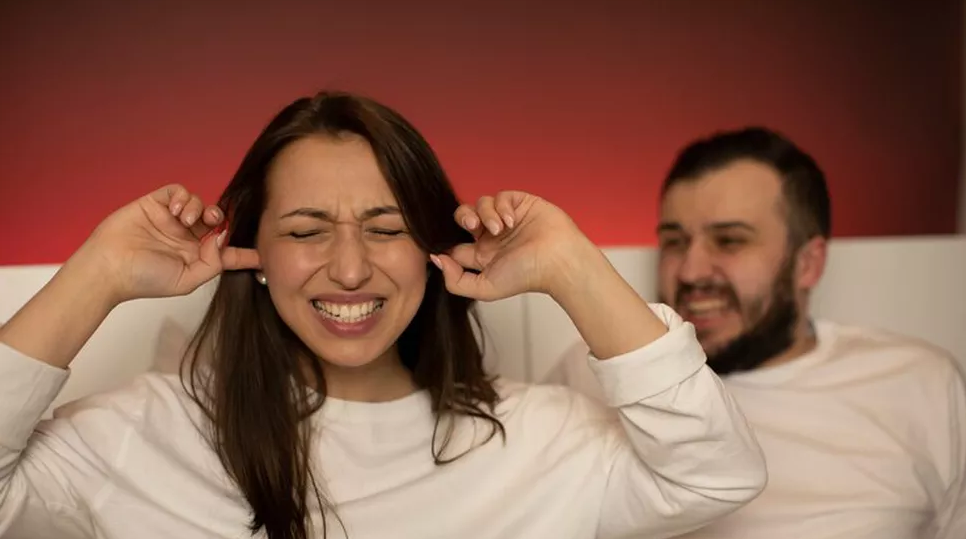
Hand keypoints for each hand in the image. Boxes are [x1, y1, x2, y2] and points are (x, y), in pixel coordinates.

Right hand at [75, 184, 260, 303]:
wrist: (110, 267)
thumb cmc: (145, 279)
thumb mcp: (187, 280)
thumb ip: (212, 264)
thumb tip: (222, 240)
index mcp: (196, 257)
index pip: (227, 253)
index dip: (245, 253)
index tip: (265, 255)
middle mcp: (186, 237)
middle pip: (216, 221)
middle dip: (220, 218)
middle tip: (212, 222)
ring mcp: (171, 219)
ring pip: (199, 203)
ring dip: (198, 208)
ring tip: (184, 220)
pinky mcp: (156, 204)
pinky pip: (178, 192)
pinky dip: (183, 197)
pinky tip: (176, 210)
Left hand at [431, 191, 596, 301]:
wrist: (558, 260)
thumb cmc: (527, 276)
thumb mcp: (485, 288)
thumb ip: (456, 281)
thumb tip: (436, 260)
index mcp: (483, 256)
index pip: (455, 244)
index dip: (447, 242)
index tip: (447, 244)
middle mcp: (492, 237)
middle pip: (463, 218)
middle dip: (463, 218)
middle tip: (472, 226)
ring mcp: (505, 218)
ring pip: (480, 204)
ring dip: (486, 214)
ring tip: (500, 229)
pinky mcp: (519, 204)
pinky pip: (500, 196)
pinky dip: (502, 207)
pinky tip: (511, 221)